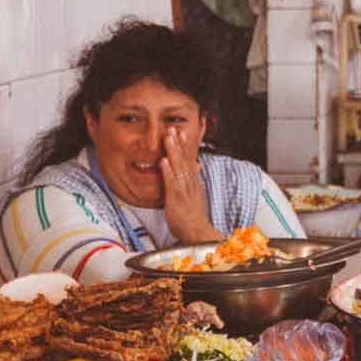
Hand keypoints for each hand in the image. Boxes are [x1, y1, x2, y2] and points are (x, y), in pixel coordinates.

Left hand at [160, 128, 217, 244]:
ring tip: (168, 138)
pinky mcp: (177, 199)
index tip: (180, 132)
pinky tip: (163, 161)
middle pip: (184, 159)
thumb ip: (191, 181)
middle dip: (178, 143)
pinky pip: (172, 183)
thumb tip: (193, 168)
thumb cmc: (192, 216)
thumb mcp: (194, 195)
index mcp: (192, 182)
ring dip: (173, 151)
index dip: (185, 146)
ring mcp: (184, 190)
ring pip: (179, 167)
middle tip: (172, 128)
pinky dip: (168, 172)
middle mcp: (189, 183)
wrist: (197, 232)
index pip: (189, 160)